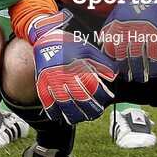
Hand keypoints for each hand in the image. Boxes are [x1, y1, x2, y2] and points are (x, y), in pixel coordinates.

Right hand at [28, 10, 117, 124]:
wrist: (46, 40)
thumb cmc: (69, 46)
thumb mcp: (88, 50)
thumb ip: (102, 64)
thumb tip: (113, 77)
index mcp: (78, 67)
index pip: (93, 87)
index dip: (102, 96)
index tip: (107, 98)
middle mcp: (65, 76)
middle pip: (80, 100)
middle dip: (91, 110)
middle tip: (97, 112)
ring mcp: (52, 83)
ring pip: (65, 106)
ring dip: (75, 116)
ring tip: (82, 117)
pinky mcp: (42, 86)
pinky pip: (49, 106)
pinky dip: (56, 114)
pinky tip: (63, 115)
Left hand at [99, 0, 156, 81]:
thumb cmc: (137, 1)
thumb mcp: (119, 10)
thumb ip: (110, 26)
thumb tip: (101, 42)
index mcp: (117, 24)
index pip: (110, 49)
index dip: (113, 61)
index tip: (116, 68)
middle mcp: (127, 30)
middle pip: (124, 57)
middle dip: (126, 70)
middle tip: (129, 77)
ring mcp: (141, 33)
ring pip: (138, 59)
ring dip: (140, 71)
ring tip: (141, 78)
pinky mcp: (156, 34)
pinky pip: (155, 55)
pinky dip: (156, 66)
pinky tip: (156, 72)